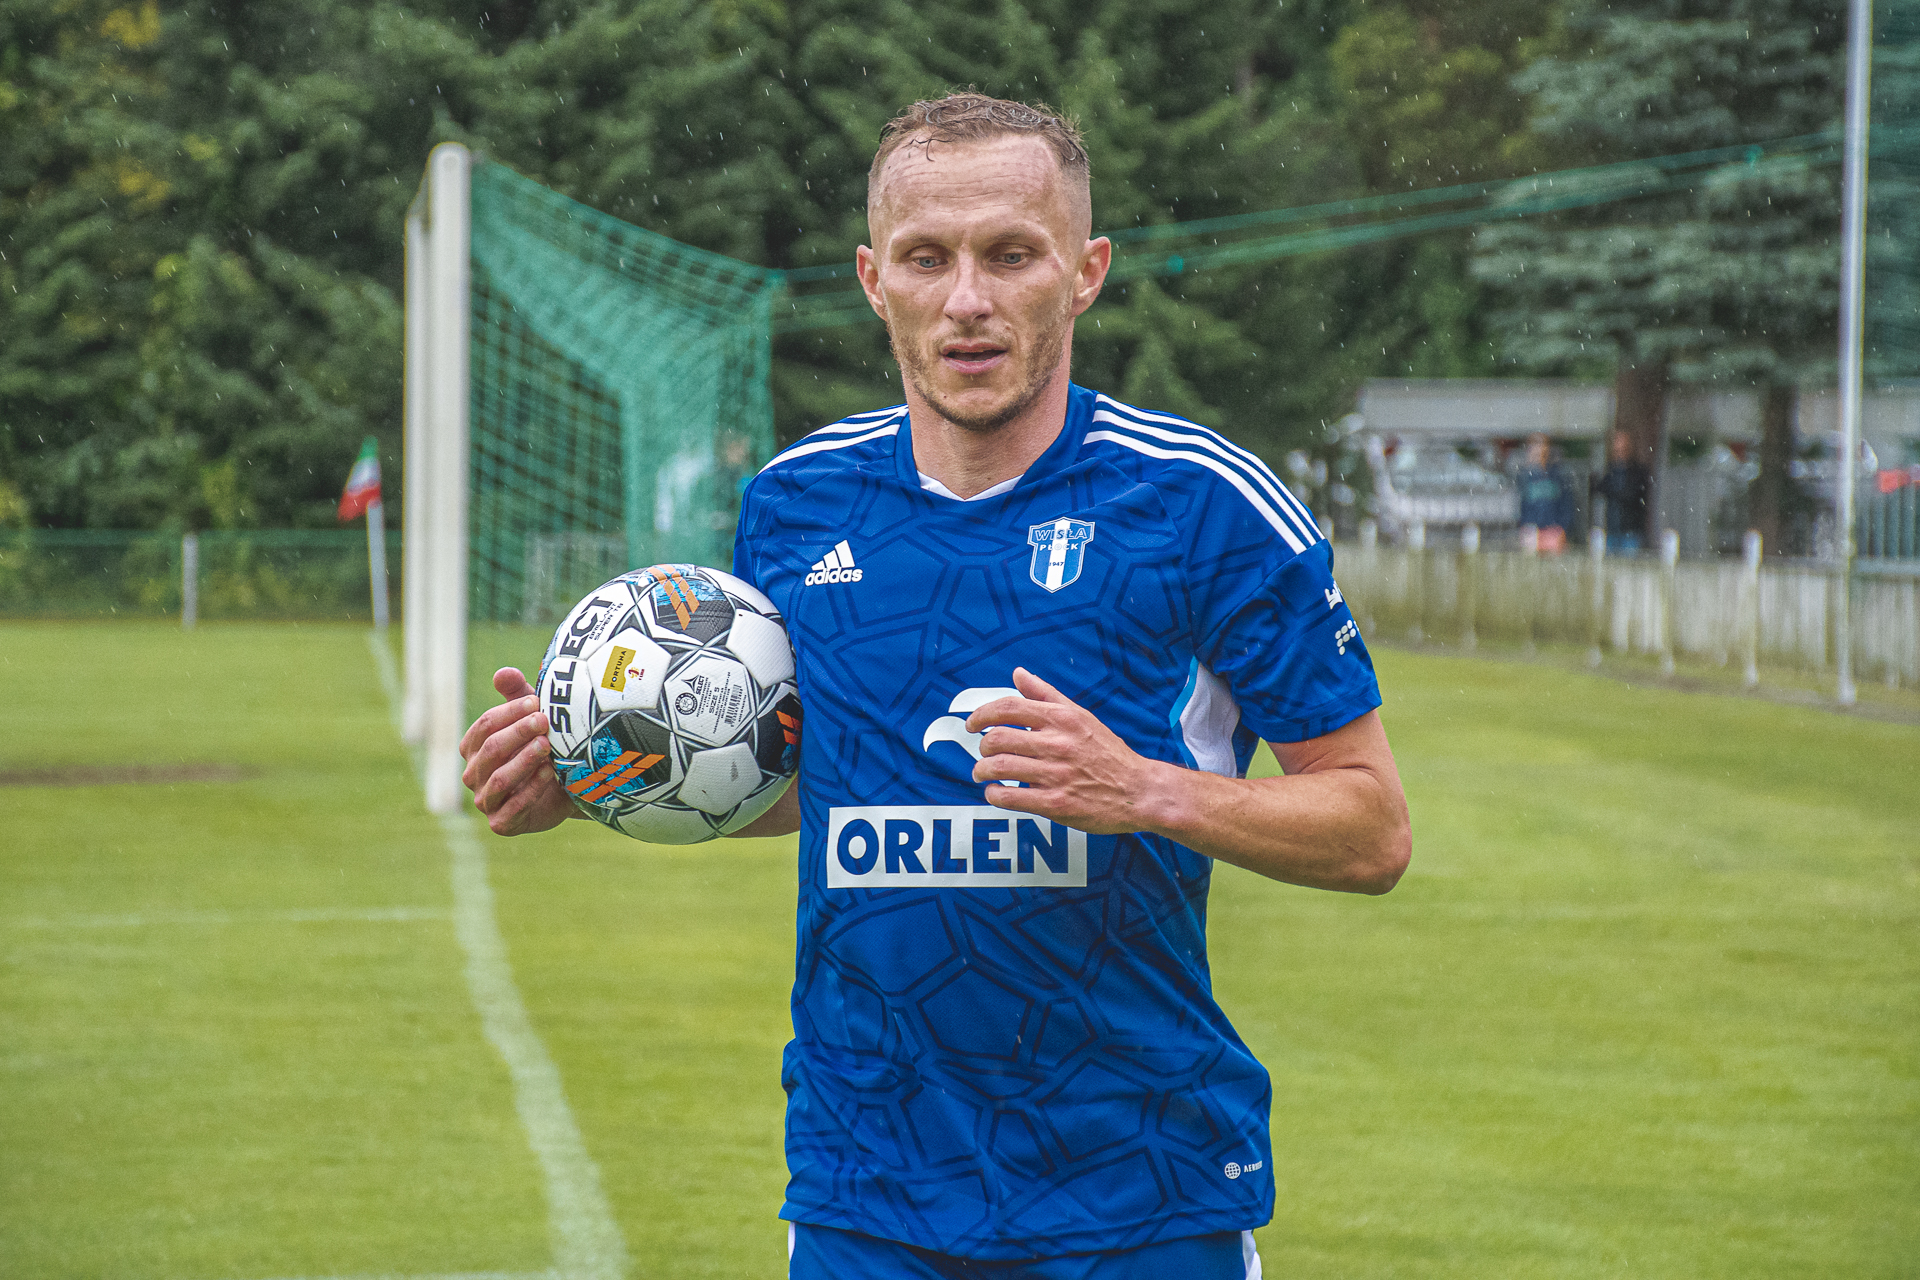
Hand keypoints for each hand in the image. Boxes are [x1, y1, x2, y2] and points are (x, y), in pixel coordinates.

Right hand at [458, 668, 578, 835]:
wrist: (567, 790)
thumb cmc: (544, 749)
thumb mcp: (532, 719)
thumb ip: (517, 696)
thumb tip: (503, 673)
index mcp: (474, 748)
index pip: (485, 726)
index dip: (510, 713)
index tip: (536, 701)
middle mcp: (474, 775)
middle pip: (491, 749)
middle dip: (518, 733)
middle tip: (544, 720)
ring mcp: (486, 801)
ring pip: (499, 779)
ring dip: (524, 760)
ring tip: (548, 746)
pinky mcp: (502, 823)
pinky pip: (513, 807)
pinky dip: (532, 789)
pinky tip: (551, 773)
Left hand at [965, 667, 1171, 835]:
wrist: (1139, 791)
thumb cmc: (1108, 753)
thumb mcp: (1080, 716)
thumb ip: (1046, 695)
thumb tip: (1018, 673)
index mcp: (1062, 719)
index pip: (1008, 707)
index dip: (981, 714)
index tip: (972, 724)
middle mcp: (1058, 744)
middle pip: (997, 738)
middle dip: (981, 746)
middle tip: (982, 754)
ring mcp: (1057, 775)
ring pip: (999, 767)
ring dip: (982, 771)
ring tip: (982, 774)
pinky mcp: (1057, 804)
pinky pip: (1011, 798)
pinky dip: (994, 795)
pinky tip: (995, 793)